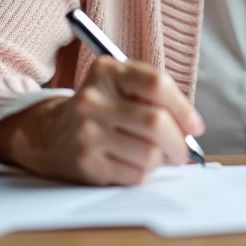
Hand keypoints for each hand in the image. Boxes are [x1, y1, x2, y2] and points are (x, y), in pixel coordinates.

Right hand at [0, 56, 204, 185]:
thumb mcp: (121, 84)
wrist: (49, 133)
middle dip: (179, 142)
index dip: (183, 108)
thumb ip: (156, 95)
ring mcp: (86, 132)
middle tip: (183, 150)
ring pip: (148, 154)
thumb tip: (192, 127)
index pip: (156, 84)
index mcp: (106, 71)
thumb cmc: (101, 108)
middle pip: (156, 122)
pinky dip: (143, 173)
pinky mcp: (85, 163)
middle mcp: (92, 100)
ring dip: (161, 160)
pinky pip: (134, 174)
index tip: (195, 126)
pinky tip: (133, 164)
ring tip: (156, 156)